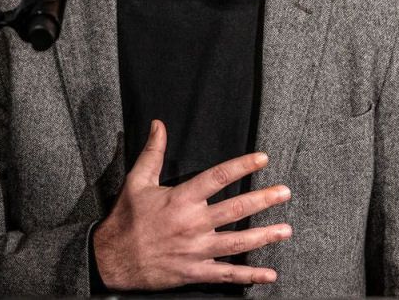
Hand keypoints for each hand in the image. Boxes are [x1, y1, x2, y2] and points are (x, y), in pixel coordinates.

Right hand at [92, 119, 292, 290]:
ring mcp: (196, 250)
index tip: (263, 159)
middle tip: (285, 192)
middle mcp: (193, 224)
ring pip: (237, 241)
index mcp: (181, 199)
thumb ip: (152, 152)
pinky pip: (227, 274)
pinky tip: (269, 275)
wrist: (112, 259)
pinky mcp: (195, 272)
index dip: (242, 166)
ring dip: (265, 236)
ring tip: (286, 229)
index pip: (218, 177)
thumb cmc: (126, 218)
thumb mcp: (137, 181)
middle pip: (236, 209)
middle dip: (263, 199)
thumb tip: (159, 124)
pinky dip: (249, 275)